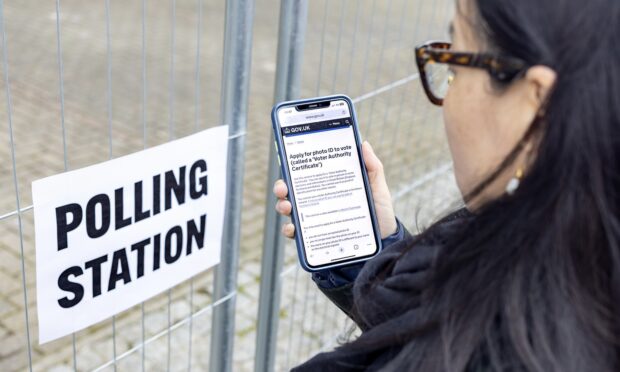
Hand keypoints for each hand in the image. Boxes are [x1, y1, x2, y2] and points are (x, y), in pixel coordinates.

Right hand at [273, 141, 397, 238]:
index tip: (289, 163)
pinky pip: (297, 234)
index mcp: (329, 185)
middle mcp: (318, 200)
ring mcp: (315, 218)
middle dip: (281, 187)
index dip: (293, 167)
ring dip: (282, 206)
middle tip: (283, 188)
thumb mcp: (377, 188)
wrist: (384, 241)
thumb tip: (364, 144)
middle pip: (292, 190)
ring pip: (289, 210)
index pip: (307, 174)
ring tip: (288, 207)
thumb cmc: (379, 212)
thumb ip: (372, 167)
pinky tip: (293, 228)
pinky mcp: (315, 236)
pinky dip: (290, 230)